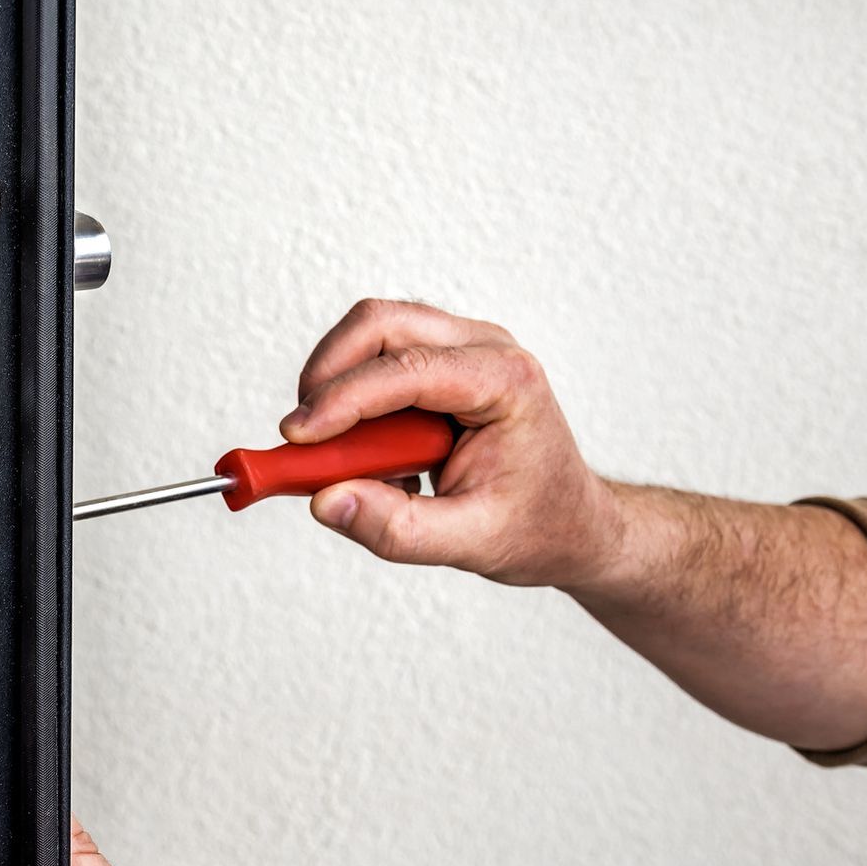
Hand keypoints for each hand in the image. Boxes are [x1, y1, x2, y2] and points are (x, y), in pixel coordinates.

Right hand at [282, 298, 619, 588]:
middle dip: (327, 373)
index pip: (407, 369)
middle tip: (301, 434)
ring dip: (336, 383)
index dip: (342, 399)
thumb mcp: (471, 542)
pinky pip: (375, 358)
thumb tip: (326, 501)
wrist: (570, 522)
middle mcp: (485, 348)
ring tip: (341, 452)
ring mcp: (462, 348)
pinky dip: (351, 397)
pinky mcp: (439, 362)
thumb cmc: (536, 525)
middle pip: (381, 323)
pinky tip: (371, 452)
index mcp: (506, 382)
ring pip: (372, 331)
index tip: (296, 436)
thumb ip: (396, 528)